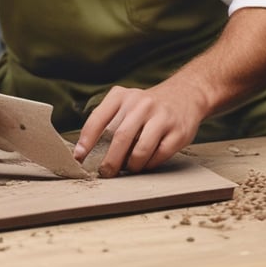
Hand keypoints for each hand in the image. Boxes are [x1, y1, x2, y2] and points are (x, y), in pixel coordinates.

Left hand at [73, 81, 204, 177]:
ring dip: (131, 166)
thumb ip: (108, 120)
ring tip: (129, 168)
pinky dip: (149, 164)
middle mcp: (142, 104)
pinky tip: (146, 163)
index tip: (79, 157)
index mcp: (123, 96)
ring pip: (140, 150)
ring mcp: (161, 117)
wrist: (185, 94)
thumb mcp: (125, 102)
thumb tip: (86, 151)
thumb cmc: (147, 106)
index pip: (99, 119)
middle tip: (106, 172)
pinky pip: (159, 155)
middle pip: (120, 138)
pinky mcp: (178, 131)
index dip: (87, 140)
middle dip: (110, 161)